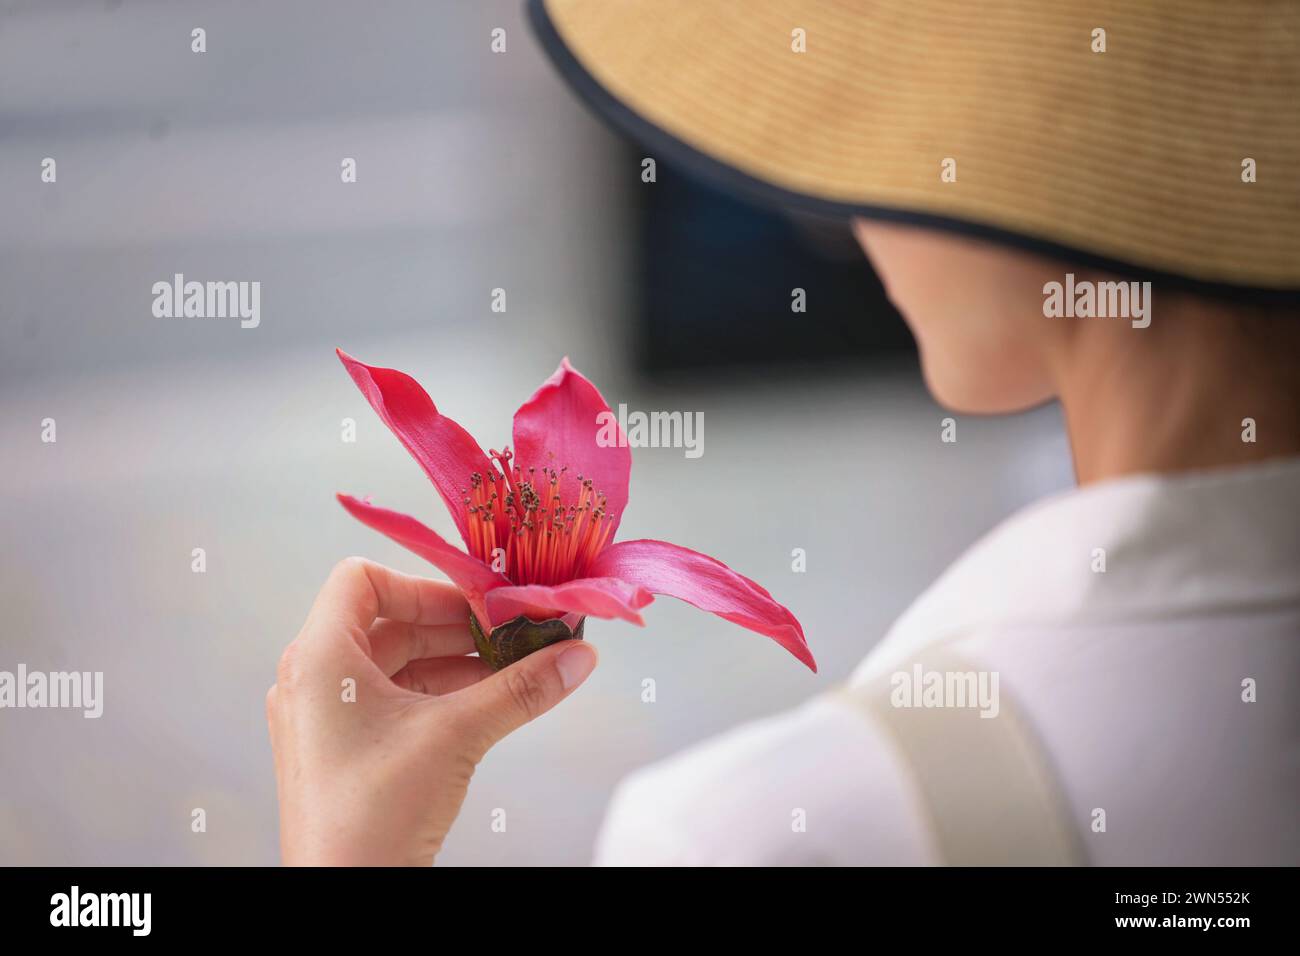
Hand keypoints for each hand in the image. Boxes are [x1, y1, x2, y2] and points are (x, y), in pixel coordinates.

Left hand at [267, 557, 598, 865]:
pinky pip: (394, 697)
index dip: (424, 583)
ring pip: (397, 662)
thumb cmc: (373, 814)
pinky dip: (440, 692)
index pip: (363, 578)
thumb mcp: (457, 735)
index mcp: (320, 658)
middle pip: (390, 621)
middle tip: (514, 634)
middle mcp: (315, 678)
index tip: (478, 603)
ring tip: (513, 671)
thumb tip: (577, 656)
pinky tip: (488, 703)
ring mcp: (326, 715)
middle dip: (457, 626)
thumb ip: (520, 688)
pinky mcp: (343, 747)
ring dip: (456, 661)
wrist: (347, 897)